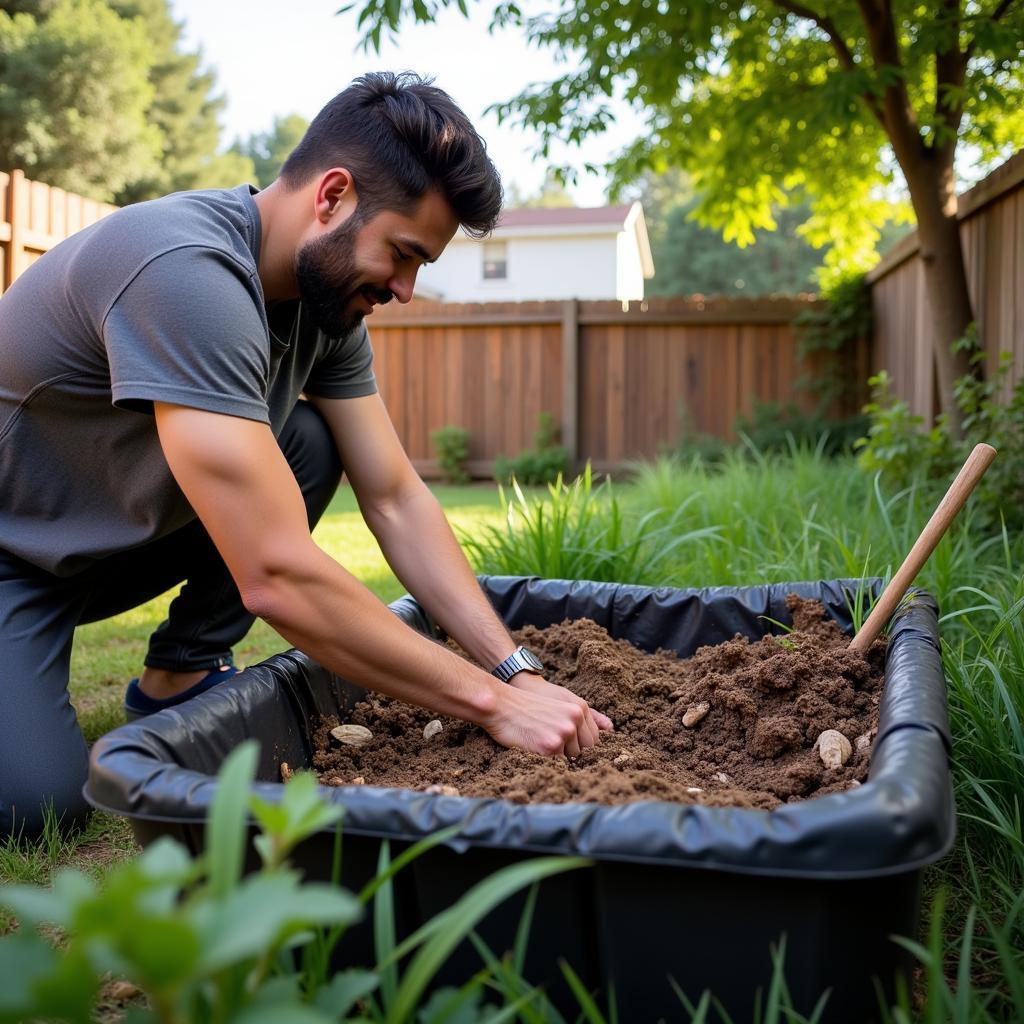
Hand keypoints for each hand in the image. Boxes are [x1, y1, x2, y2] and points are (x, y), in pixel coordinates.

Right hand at [481, 673, 613, 757]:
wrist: (500, 704)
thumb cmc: (528, 704)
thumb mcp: (561, 702)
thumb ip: (588, 715)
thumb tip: (611, 728)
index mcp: (580, 708)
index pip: (594, 739)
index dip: (580, 745)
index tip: (565, 744)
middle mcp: (575, 721)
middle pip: (585, 752)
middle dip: (570, 752)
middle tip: (549, 742)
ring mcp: (563, 734)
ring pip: (571, 760)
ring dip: (558, 757)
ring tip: (540, 741)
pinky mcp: (550, 747)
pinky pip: (556, 764)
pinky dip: (546, 760)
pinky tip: (533, 747)